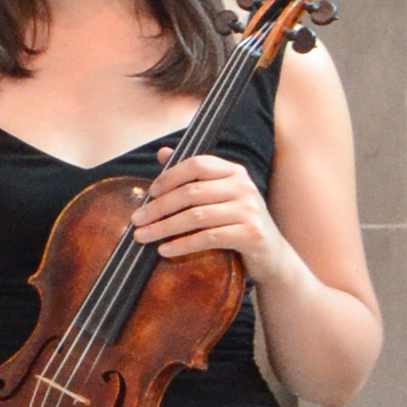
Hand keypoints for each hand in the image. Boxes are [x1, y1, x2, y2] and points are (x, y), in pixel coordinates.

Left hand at [129, 149, 289, 281]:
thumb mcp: (218, 196)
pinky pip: (208, 237)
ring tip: (142, 237)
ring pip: (196, 216)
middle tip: (136, 220)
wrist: (270, 253)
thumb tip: (162, 152)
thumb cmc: (236, 222)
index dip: (170, 176)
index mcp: (234, 172)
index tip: (149, 192)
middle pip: (191, 193)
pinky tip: (164, 250)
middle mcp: (243, 186)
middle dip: (158, 207)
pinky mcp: (251, 233)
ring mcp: (249, 210)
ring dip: (164, 227)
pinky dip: (182, 244)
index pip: (197, 164)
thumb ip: (193, 176)